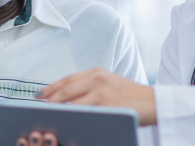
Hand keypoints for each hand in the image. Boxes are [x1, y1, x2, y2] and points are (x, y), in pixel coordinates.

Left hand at [36, 67, 156, 125]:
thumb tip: (67, 98)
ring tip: (48, 116)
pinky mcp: (107, 105)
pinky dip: (73, 117)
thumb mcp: (109, 83)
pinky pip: (85, 112)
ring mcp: (102, 91)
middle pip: (66, 89)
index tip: (39, 95)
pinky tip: (66, 122)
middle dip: (50, 99)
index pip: (67, 79)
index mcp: (96, 72)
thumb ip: (90, 87)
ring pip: (72, 101)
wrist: (155, 102)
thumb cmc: (130, 96)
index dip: (51, 87)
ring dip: (58, 109)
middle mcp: (97, 78)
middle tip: (38, 108)